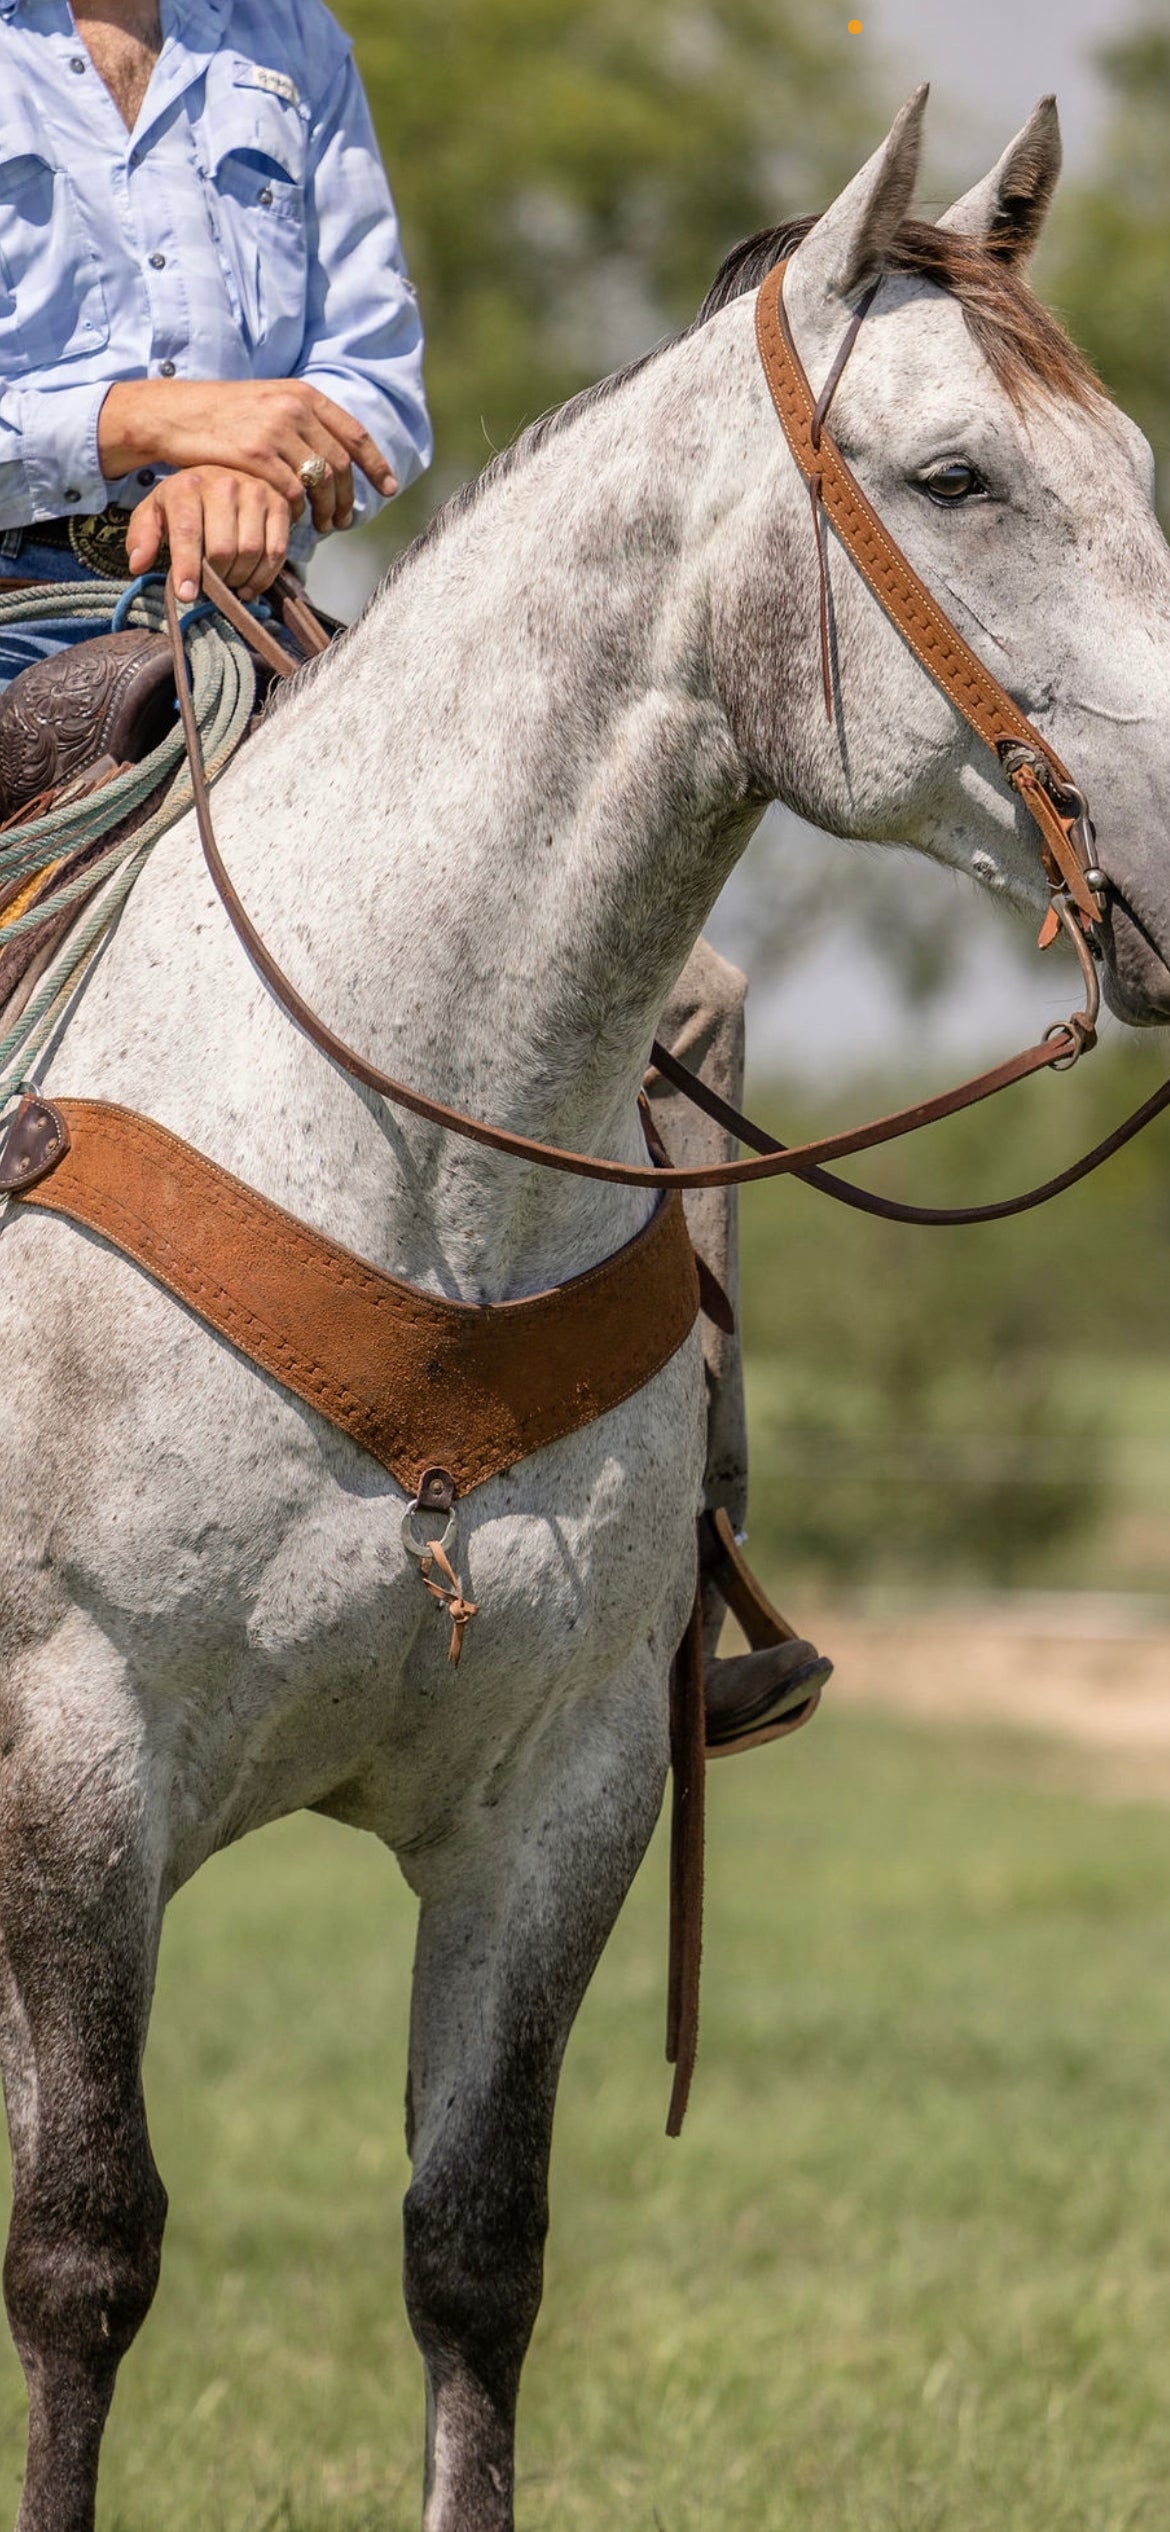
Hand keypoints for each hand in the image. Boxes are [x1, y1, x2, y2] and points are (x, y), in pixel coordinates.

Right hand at [98, 377, 397, 534]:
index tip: (390, 488)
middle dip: (349, 498)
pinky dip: (296, 512)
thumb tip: (335, 453)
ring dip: (327, 510)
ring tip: (326, 526)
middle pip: (340, 465)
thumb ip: (301, 421)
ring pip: (319, 482)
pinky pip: (290, 493)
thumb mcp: (267, 403)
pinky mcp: (255, 455)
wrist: (175, 414)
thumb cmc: (221, 415)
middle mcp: (293, 409)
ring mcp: (274, 432)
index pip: (353, 432)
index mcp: (301, 394)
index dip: (376, 464)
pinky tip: (294, 521)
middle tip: (347, 520)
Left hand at [125, 466, 294, 603]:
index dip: (187, 567)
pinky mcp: (280, 504)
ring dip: (239, 579)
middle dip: (215, 577)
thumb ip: (143, 536)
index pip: (188, 531)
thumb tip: (137, 564)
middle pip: (222, 548)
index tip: (186, 595)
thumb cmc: (186, 502)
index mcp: (187, 485)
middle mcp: (224, 483)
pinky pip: (276, 551)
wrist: (225, 473)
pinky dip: (263, 577)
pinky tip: (249, 585)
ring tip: (229, 583)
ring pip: (251, 551)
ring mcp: (256, 492)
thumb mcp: (156, 512)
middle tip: (210, 587)